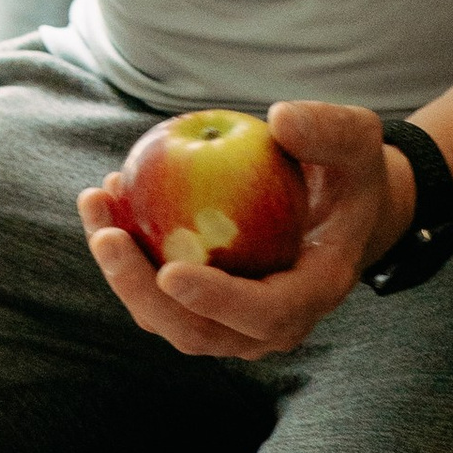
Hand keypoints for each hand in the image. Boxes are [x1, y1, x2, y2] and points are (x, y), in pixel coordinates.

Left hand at [77, 99, 412, 362]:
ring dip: (121, 271)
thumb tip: (280, 120)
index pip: (264, 315)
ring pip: (166, 317)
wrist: (341, 207)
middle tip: (108, 236)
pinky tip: (106, 194)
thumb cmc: (350, 171)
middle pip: (199, 333)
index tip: (170, 271)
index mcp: (316, 291)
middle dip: (143, 292)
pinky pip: (157, 289)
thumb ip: (327, 129)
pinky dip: (127, 250)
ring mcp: (235, 320)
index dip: (216, 301)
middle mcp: (273, 323)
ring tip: (96, 203)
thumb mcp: (356, 140)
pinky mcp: (206, 303)